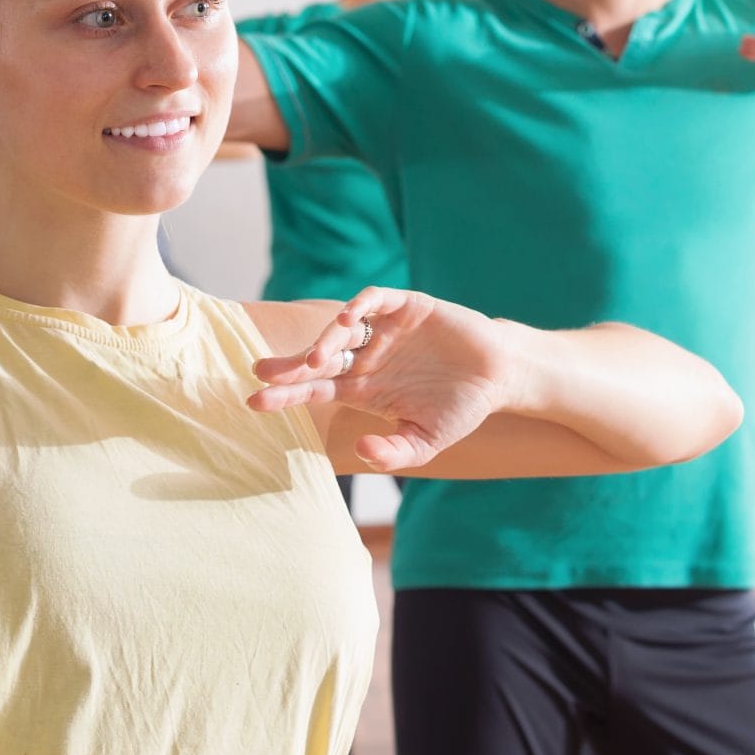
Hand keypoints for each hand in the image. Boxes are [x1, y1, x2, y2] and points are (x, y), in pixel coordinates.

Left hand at [250, 288, 521, 471]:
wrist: (499, 378)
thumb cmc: (458, 410)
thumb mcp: (426, 442)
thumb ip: (394, 453)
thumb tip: (362, 451)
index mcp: (362, 387)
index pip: (314, 388)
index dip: (285, 394)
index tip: (255, 402)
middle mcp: (366, 356)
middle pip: (318, 358)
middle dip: (289, 366)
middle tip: (264, 374)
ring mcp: (383, 330)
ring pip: (342, 330)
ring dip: (324, 341)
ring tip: (314, 359)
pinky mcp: (406, 306)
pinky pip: (374, 300)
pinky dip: (359, 306)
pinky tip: (347, 321)